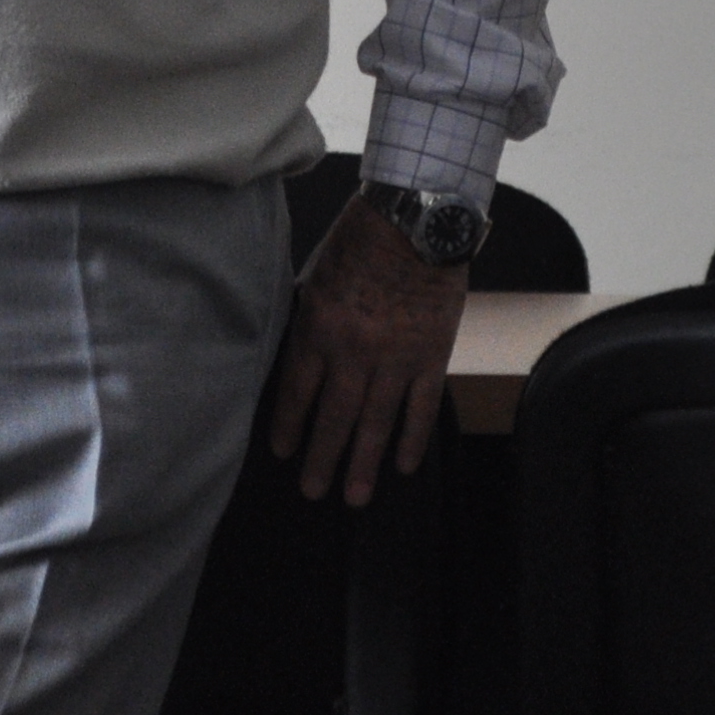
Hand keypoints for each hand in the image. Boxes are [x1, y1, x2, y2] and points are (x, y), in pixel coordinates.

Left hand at [265, 198, 471, 506]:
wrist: (417, 216)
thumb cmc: (360, 238)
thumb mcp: (316, 274)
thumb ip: (307, 318)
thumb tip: (296, 355)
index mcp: (318, 328)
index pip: (298, 391)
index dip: (288, 426)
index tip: (282, 452)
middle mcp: (353, 351)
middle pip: (334, 418)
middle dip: (322, 459)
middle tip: (312, 492)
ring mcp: (395, 357)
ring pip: (376, 422)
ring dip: (363, 463)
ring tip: (355, 497)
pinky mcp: (431, 355)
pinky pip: (420, 407)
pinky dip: (412, 439)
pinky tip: (402, 465)